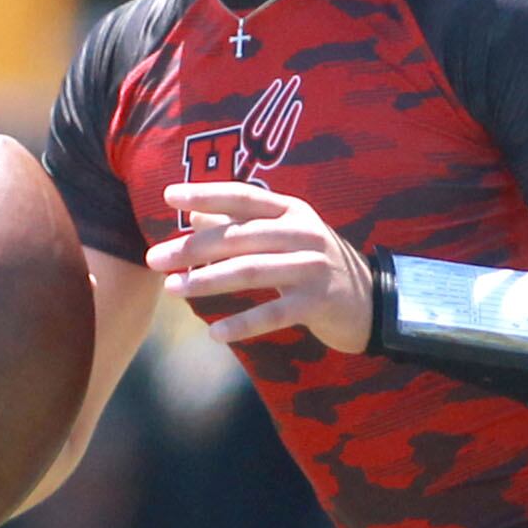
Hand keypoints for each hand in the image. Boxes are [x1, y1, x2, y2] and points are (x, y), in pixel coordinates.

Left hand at [150, 182, 370, 351]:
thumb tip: (193, 217)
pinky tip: (214, 334)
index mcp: (292, 211)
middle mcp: (303, 232)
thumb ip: (240, 225)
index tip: (168, 196)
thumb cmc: (315, 265)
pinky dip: (242, 324)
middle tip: (156, 259)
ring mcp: (312, 267)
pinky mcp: (318, 302)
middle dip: (193, 248)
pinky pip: (273, 313)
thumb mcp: (282, 237)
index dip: (206, 194)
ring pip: (251, 271)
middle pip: (240, 237)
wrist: (371, 301)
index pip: (243, 196)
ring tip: (173, 289)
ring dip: (208, 281)